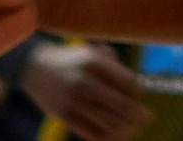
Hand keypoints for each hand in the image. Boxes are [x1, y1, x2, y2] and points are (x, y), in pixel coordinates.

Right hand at [23, 41, 151, 140]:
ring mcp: (72, 101)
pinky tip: (115, 135)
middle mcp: (83, 82)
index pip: (128, 82)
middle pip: (120, 104)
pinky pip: (89, 132)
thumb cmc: (74, 60)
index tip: (140, 95)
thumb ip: (116, 66)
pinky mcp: (63, 116)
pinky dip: (106, 137)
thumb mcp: (94, 52)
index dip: (138, 91)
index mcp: (94, 63)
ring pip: (107, 122)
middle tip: (147, 118)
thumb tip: (137, 89)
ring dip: (124, 128)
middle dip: (137, 114)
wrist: (35, 67)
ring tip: (134, 129)